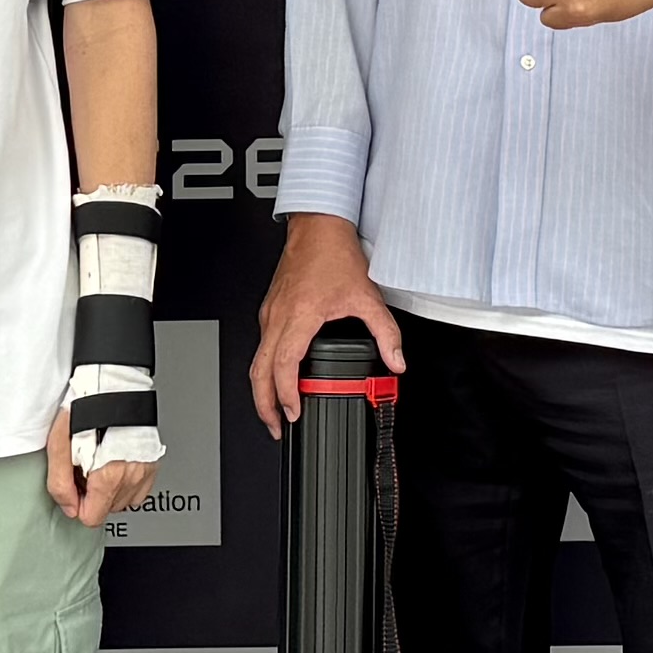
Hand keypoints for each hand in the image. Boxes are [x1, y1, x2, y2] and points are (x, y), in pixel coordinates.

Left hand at [43, 411, 155, 526]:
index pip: (92, 518)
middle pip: (107, 510)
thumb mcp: (59, 444)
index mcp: (109, 476)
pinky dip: (125, 482)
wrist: (112, 384)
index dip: (78, 504)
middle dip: (94, 495)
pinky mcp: (152, 465)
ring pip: (123, 501)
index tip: (75, 486)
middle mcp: (131, 477)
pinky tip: (115, 464)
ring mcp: (144, 471)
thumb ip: (60, 483)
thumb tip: (69, 507)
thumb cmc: (87, 408)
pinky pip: (138, 490)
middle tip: (86, 468)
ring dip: (110, 489)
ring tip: (101, 462)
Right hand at [251, 213, 405, 430]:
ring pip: (256, 360)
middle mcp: (278, 316)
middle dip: (264, 405)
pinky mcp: (271, 310)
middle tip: (277, 426)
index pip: (283, 365)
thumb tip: (396, 361)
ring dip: (263, 389)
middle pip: (259, 371)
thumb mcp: (367, 296)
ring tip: (276, 411)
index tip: (294, 412)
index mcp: (298, 316)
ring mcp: (270, 313)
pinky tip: (279, 378)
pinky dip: (265, 369)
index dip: (286, 394)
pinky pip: (261, 346)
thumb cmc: (333, 253)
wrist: (318, 226)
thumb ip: (385, 332)